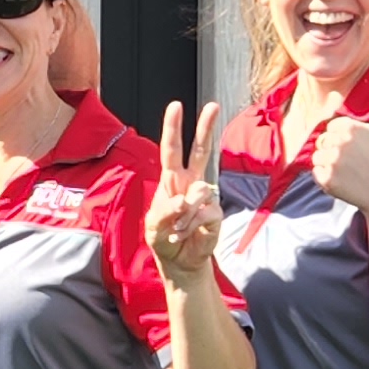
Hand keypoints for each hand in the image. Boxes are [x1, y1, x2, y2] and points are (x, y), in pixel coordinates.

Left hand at [146, 101, 225, 280]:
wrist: (179, 263)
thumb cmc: (163, 240)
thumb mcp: (153, 226)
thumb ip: (165, 211)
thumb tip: (183, 201)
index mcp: (172, 180)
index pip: (172, 150)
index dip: (173, 129)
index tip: (176, 106)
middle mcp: (190, 183)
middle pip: (200, 150)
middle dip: (205, 127)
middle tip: (213, 105)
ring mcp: (205, 197)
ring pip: (200, 190)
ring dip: (185, 213)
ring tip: (177, 230)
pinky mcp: (215, 213)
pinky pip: (206, 212)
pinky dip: (192, 225)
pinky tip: (185, 235)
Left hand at [308, 84, 368, 220]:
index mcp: (349, 126)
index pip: (332, 128)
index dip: (345, 138)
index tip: (361, 148)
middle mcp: (339, 142)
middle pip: (323, 141)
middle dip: (337, 151)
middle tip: (357, 161)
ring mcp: (332, 162)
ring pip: (317, 157)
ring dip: (330, 165)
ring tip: (352, 171)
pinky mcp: (326, 180)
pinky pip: (316, 174)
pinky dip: (327, 179)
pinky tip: (346, 182)